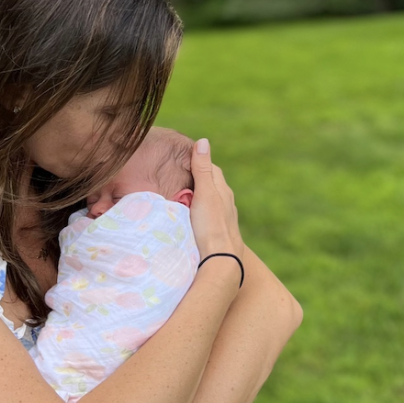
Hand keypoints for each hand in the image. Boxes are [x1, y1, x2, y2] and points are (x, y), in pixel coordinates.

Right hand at [189, 138, 243, 260]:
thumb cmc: (211, 226)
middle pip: (211, 185)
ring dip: (196, 198)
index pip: (212, 169)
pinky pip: (206, 217)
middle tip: (177, 177)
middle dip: (197, 179)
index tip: (183, 160)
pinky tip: (188, 219)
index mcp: (223, 191)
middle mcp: (226, 203)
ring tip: (179, 197)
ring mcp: (223, 220)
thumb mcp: (204, 194)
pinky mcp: (217, 234)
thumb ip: (202, 169)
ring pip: (209, 203)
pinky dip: (197, 213)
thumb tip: (203, 141)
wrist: (221, 262)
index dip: (198, 162)